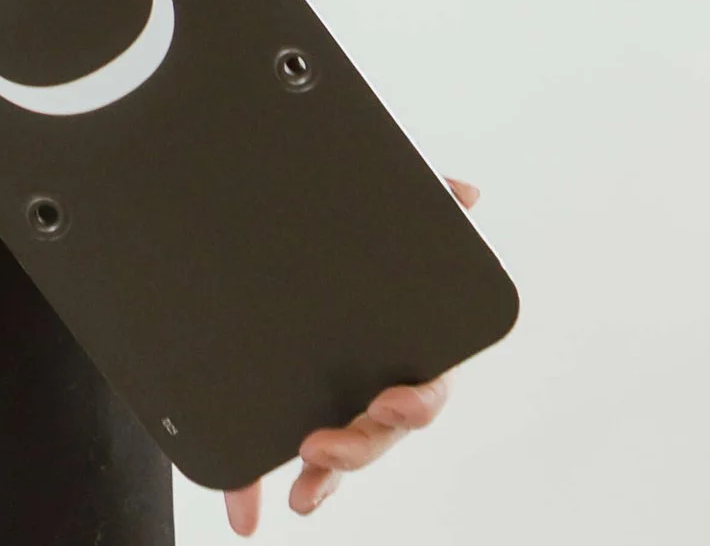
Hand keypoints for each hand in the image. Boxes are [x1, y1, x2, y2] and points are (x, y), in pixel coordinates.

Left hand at [222, 181, 481, 529]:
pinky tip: (244, 514)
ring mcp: (327, 404)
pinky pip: (266, 466)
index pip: (422, 387)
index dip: (415, 402)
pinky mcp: (274, 413)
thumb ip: (425, 197)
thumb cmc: (347, 229)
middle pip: (379, 434)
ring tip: (301, 489)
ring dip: (324, 481)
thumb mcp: (377, 204)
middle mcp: (369, 385)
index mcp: (402, 347)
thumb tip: (465, 195)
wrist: (259, 220)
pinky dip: (253, 493)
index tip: (392, 402)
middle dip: (359, 449)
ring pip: (335, 460)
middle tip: (323, 443)